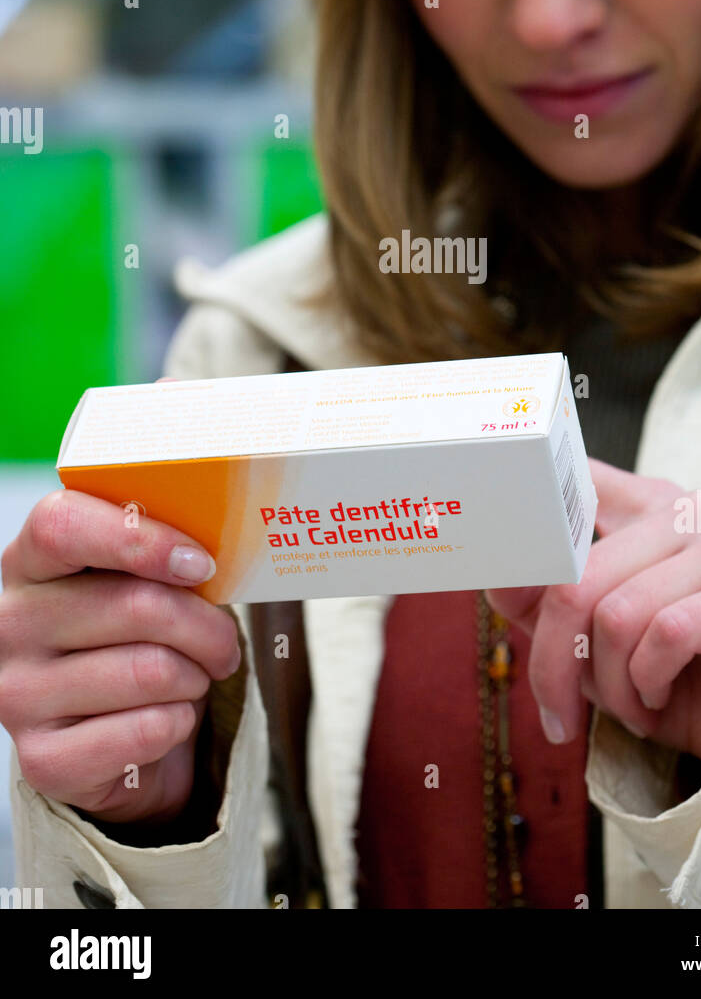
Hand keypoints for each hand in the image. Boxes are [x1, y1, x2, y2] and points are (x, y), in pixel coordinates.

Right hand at [0, 379, 240, 824]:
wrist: (109, 732)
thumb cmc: (131, 623)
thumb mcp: (140, 556)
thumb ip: (154, 481)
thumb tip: (174, 393)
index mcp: (30, 558)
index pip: (62, 522)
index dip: (138, 536)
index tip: (199, 558)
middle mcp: (8, 622)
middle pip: (131, 607)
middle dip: (206, 624)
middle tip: (226, 636)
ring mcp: (16, 694)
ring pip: (149, 673)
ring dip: (197, 674)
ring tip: (198, 671)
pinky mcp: (43, 760)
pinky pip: (144, 732)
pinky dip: (179, 723)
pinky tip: (169, 714)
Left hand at [486, 458, 700, 766]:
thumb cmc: (669, 674)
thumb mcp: (589, 641)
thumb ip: (543, 602)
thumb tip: (497, 578)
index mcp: (644, 504)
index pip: (575, 483)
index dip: (531, 523)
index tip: (501, 563)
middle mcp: (690, 512)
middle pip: (580, 578)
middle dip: (556, 659)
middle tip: (559, 709)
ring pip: (622, 612)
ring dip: (612, 683)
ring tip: (630, 705)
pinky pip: (673, 632)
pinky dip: (651, 680)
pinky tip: (661, 695)